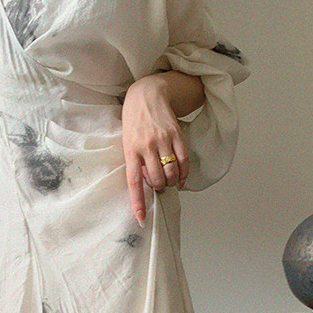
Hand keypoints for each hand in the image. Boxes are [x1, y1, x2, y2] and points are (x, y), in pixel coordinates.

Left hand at [121, 73, 190, 224]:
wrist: (147, 94)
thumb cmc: (135, 121)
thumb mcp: (128, 141)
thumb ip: (135, 161)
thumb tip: (146, 183)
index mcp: (130, 150)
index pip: (134, 181)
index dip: (138, 201)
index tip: (141, 217)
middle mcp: (146, 146)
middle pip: (157, 179)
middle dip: (160, 188)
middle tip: (160, 186)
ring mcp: (162, 140)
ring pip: (171, 172)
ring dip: (172, 182)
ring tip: (170, 181)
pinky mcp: (176, 135)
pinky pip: (183, 161)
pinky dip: (183, 174)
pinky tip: (181, 177)